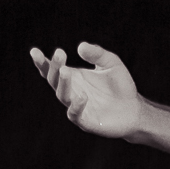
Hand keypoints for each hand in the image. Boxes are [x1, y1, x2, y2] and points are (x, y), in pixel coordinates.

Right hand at [28, 40, 142, 137]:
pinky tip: (82, 96)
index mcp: (73, 78)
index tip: (34, 51)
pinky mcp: (86, 121)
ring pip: (63, 96)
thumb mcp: (111, 63)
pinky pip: (75, 114)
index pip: (52, 70)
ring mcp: (77, 107)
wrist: (135, 110)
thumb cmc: (121, 86)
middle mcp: (71, 92)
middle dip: (54, 67)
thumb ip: (97, 54)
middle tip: (60, 53)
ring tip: (66, 70)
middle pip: (54, 80)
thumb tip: (81, 46)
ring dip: (63, 83)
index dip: (42, 62)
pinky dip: (77, 106)